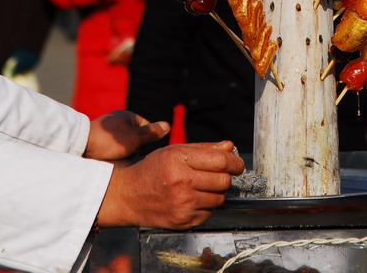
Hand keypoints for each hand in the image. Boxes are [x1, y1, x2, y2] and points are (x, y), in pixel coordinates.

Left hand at [85, 110, 169, 159]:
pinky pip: (113, 150)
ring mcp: (107, 132)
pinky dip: (116, 157)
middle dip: (137, 149)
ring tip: (126, 164)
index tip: (147, 152)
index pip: (146, 127)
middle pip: (136, 138)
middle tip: (137, 160)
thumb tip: (167, 125)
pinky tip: (116, 165)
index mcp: (127, 116)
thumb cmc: (109, 141)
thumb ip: (151, 133)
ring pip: (125, 146)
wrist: (80, 147)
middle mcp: (117, 122)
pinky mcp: (99, 142)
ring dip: (127, 155)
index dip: (149, 140)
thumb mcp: (135, 138)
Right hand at [97, 141, 243, 229]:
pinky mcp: (182, 221)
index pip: (221, 161)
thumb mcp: (175, 150)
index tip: (237, 163)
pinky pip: (208, 213)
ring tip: (203, 186)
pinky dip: (206, 206)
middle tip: (220, 174)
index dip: (234, 162)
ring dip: (216, 192)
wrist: (129, 195)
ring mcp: (182, 204)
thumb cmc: (153, 169)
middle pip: (223, 180)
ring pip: (219, 198)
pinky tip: (193, 198)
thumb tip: (229, 146)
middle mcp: (181, 182)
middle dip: (226, 176)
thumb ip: (204, 148)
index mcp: (180, 159)